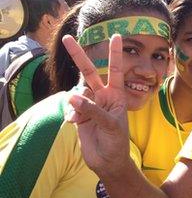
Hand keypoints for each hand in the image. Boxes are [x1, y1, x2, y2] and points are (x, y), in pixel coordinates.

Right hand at [63, 34, 130, 177]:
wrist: (107, 161)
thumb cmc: (117, 142)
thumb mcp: (111, 125)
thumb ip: (93, 110)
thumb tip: (73, 97)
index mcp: (116, 95)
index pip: (116, 70)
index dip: (115, 54)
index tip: (117, 36)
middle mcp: (102, 97)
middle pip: (89, 72)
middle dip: (79, 56)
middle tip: (67, 39)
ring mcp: (89, 105)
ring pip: (77, 93)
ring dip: (76, 104)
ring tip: (79, 120)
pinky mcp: (78, 115)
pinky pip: (69, 107)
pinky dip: (70, 113)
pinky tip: (74, 123)